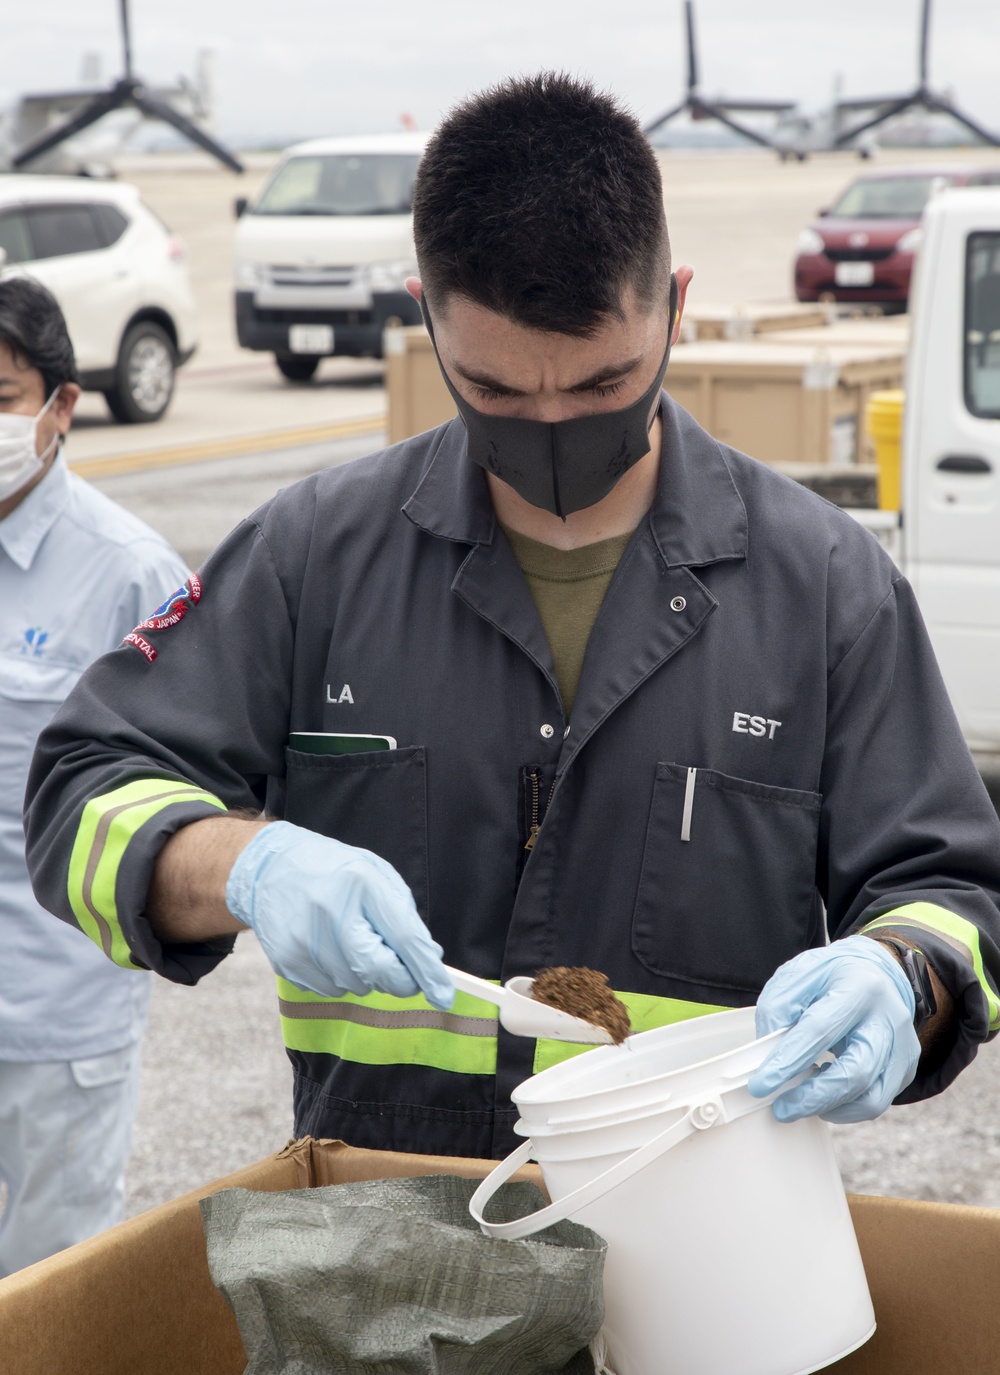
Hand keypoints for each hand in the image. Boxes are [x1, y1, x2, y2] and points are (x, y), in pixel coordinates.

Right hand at [225, 821, 453, 1007]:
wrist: (268, 869)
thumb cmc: (332, 870)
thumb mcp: (375, 874)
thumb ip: (404, 916)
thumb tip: (427, 959)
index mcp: (362, 884)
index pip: (405, 938)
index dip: (428, 972)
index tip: (445, 996)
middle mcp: (331, 914)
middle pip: (381, 971)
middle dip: (402, 980)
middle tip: (403, 970)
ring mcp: (305, 942)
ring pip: (358, 986)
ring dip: (367, 975)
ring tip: (352, 942)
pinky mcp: (287, 963)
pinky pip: (331, 991)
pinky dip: (341, 978)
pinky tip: (330, 950)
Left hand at [747, 934, 919, 1123]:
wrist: (875, 971)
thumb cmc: (831, 976)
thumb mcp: (797, 975)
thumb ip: (777, 1010)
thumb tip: (767, 1056)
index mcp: (858, 987)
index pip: (820, 1030)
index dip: (788, 1061)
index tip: (760, 1085)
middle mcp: (888, 1018)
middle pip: (856, 1072)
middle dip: (813, 1096)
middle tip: (781, 1108)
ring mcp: (902, 1046)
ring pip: (871, 1097)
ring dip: (829, 1106)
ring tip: (801, 1099)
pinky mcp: (904, 1068)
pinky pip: (877, 1101)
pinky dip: (846, 1107)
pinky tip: (824, 1093)